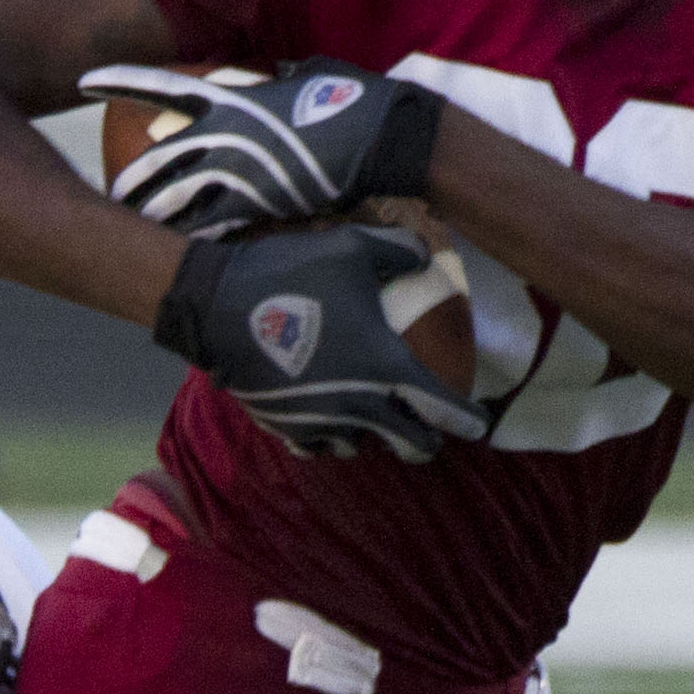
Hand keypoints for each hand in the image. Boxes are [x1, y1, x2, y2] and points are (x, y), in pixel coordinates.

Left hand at [84, 59, 443, 237]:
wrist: (378, 136)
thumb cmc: (350, 100)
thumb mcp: (307, 78)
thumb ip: (282, 81)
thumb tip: (284, 75)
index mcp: (229, 97)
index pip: (159, 87)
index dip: (119, 84)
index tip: (83, 85)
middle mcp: (221, 133)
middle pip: (156, 160)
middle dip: (130, 180)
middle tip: (109, 194)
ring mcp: (235, 171)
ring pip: (174, 200)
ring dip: (150, 217)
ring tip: (131, 232)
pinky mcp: (255, 205)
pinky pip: (210, 229)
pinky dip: (192, 241)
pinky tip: (175, 255)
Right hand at [154, 221, 489, 460]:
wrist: (215, 305)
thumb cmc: (289, 274)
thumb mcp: (352, 246)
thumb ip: (398, 252)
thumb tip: (425, 258)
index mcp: (385, 367)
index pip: (441, 408)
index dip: (466, 420)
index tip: (478, 426)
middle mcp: (358, 405)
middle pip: (409, 443)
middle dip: (425, 442)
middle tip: (429, 433)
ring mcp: (319, 420)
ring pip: (360, 447)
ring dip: (372, 436)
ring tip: (372, 419)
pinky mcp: (284, 425)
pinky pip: (316, 444)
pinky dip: (328, 436)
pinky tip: (326, 420)